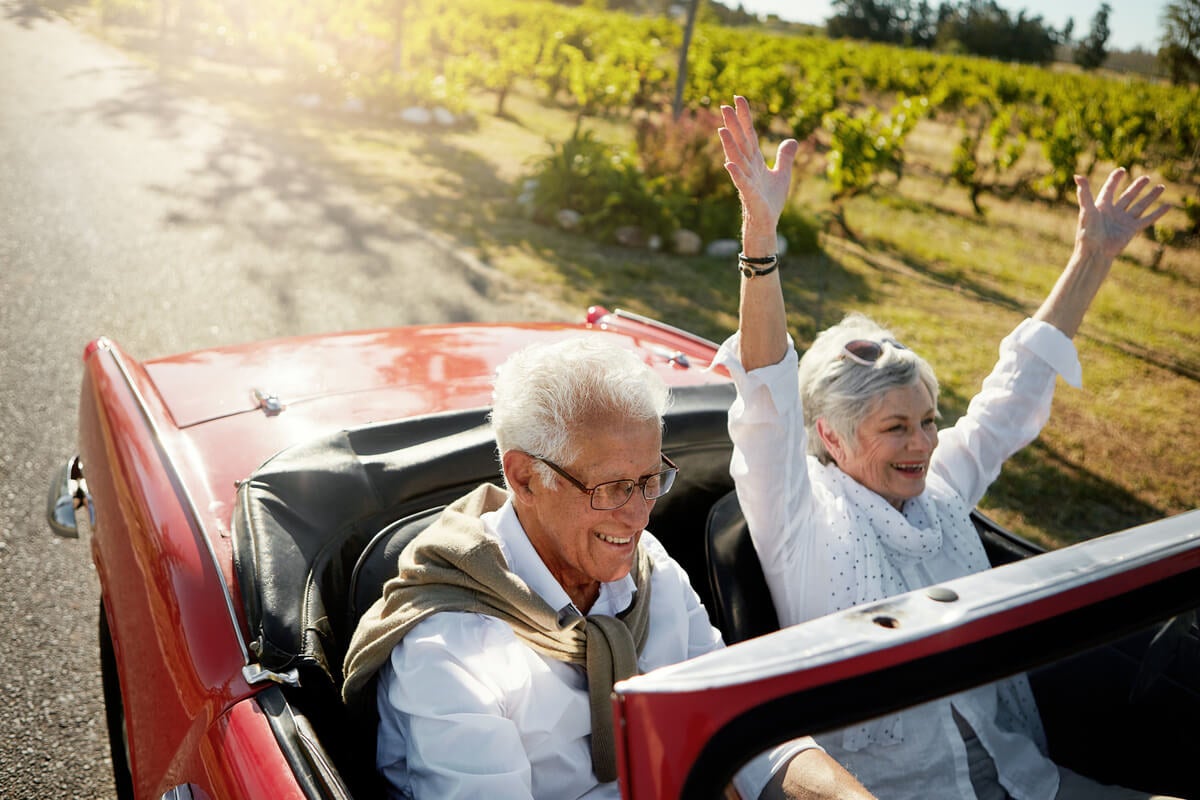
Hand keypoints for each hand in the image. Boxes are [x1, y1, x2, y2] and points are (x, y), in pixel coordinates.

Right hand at [718, 96, 798, 236]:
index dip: (744, 117)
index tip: (738, 98)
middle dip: (733, 125)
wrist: (766, 225)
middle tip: (723, 105)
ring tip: (722, 129)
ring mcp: (747, 181)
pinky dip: (736, 173)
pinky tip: (729, 164)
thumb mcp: (782, 175)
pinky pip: (742, 183)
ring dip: (730, 145)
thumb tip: (792, 140)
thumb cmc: (770, 201)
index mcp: (755, 161)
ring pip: (737, 159)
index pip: (749, 134)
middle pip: (740, 142)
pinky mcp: (750, 196)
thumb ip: (785, 157)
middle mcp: (748, 168)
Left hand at [1074, 168, 1169, 260]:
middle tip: (1146, 178)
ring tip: (1161, 187)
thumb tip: (1077, 175)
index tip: (1122, 170)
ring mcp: (1123, 221)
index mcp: (1101, 206)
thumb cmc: (1087, 232)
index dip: (1115, 180)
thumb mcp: (1086, 210)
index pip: (1109, 189)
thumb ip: (1084, 193)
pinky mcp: (1132, 230)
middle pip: (1127, 196)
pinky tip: (1167, 206)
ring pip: (1140, 206)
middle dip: (1137, 187)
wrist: (1095, 252)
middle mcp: (1113, 213)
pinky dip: (1158, 213)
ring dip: (1150, 197)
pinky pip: (1147, 219)